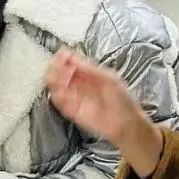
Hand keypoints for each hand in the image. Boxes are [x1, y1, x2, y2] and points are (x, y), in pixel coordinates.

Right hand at [46, 50, 162, 178]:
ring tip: (58, 78)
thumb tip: (71, 57)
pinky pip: (58, 101)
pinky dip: (56, 95)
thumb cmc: (121, 101)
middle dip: (55, 67)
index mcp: (88, 73)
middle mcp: (79, 84)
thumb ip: (88, 68)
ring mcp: (74, 97)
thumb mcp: (108, 78)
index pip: (69, 61)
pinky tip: (60, 91)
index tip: (61, 54)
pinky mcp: (71, 110)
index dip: (63, 57)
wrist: (125, 123)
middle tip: (56, 66)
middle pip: (59, 71)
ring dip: (53, 80)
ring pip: (55, 85)